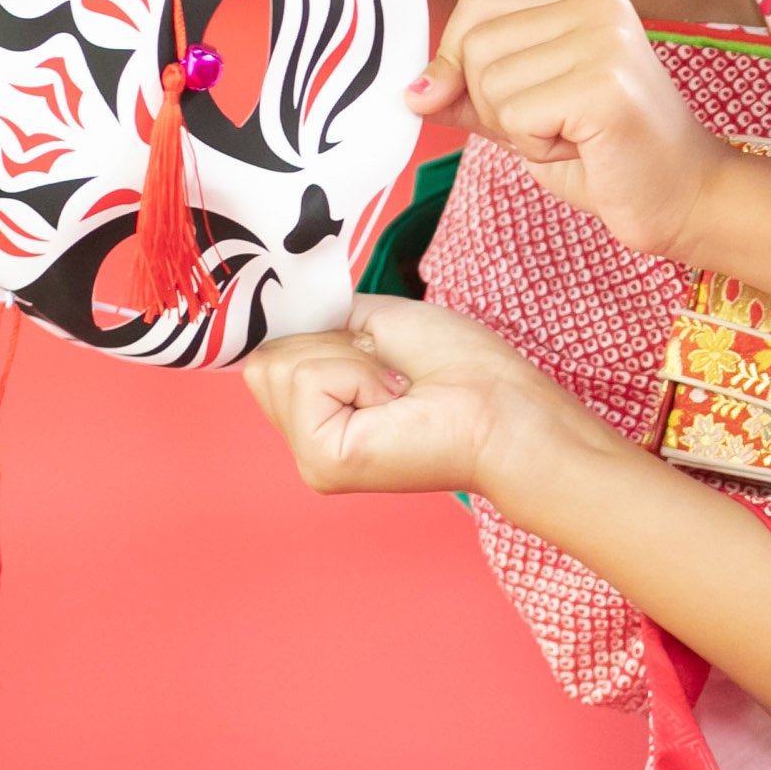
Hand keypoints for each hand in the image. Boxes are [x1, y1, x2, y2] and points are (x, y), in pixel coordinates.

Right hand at [238, 293, 614, 504]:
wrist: (504, 406)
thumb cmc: (463, 368)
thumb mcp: (375, 323)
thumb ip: (318, 321)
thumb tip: (266, 307)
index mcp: (319, 408)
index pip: (267, 348)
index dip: (307, 330)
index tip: (361, 340)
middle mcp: (307, 437)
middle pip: (266, 356)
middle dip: (331, 344)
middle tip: (389, 372)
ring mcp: (311, 455)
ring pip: (278, 364)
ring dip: (347, 359)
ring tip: (393, 389)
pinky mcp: (322, 462)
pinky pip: (305, 381)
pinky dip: (353, 375)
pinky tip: (391, 404)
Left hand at [408, 0, 727, 260]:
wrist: (687, 201)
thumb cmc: (610, 158)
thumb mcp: (525, 115)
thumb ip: (470, 92)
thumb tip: (412, 89)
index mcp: (581, 0)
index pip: (475, 7)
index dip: (461, 64)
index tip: (497, 107)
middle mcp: (597, 7)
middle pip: (474, 46)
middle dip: (494, 106)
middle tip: (555, 128)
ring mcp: (606, 42)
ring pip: (489, 84)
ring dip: (518, 131)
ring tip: (573, 138)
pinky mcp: (606, 87)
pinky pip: (516, 117)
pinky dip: (536, 149)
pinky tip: (583, 149)